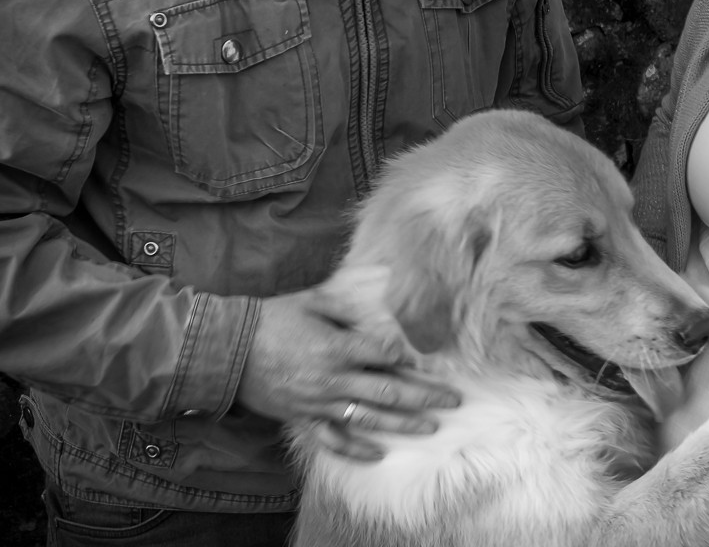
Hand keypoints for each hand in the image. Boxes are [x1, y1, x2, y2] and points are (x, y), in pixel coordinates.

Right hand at [235, 267, 459, 460]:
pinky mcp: (304, 418)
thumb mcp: (314, 300)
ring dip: (403, 424)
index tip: (436, 360)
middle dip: (425, 395)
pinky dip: (356, 449)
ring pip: (370, 418)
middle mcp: (334, 378)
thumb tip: (385, 283)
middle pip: (390, 390)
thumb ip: (350, 297)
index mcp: (338, 345)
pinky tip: (379, 453)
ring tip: (432, 426)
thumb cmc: (273, 318)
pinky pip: (333, 440)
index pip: (386, 354)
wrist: (228, 348)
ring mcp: (319, 402)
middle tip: (454, 399)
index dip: (413, 357)